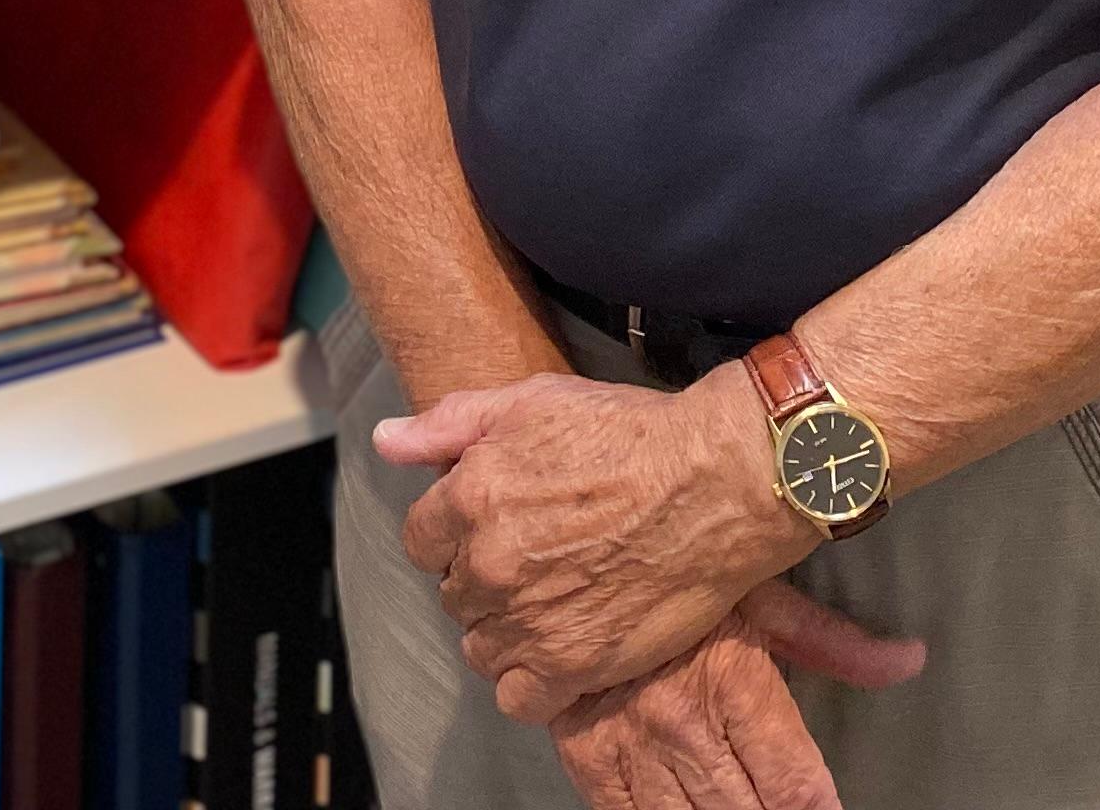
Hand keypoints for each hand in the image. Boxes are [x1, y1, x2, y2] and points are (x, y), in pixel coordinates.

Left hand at [381, 368, 827, 718]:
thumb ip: (449, 423)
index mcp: (470, 496)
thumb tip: (385, 441)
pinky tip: (565, 648)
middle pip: (454, 594)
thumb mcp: (532, 401)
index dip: (457, 533)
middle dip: (486, 579)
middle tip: (539, 560)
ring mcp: (527, 620)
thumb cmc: (631, 433)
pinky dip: (534, 682)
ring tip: (555, 603)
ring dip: (507, 631)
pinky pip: (518, 698)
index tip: (497, 527)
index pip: (421, 540)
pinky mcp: (572, 666)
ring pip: (481, 647)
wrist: (715, 484)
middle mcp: (488, 563)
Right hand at [545, 586, 925, 809]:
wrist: (567, 548)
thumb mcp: (761, 592)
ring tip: (742, 806)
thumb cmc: (676, 566)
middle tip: (784, 805)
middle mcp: (683, 722)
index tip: (826, 808)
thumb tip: (911, 661)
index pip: (795, 786)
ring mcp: (631, 746)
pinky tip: (685, 809)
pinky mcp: (588, 758)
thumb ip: (834, 642)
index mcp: (734, 680)